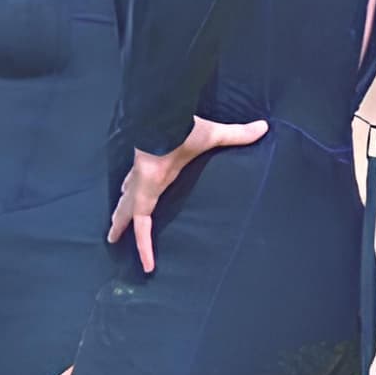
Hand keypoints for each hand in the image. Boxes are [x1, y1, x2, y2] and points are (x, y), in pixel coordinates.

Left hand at [109, 118, 269, 272]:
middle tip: (116, 219)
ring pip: (127, 210)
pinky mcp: (142, 198)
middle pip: (131, 195)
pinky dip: (140, 242)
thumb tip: (263, 127)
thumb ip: (237, 134)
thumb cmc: (185, 130)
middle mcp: (147, 179)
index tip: (139, 186)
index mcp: (162, 167)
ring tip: (112, 236)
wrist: (165, 126)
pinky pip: (139, 224)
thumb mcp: (215, 135)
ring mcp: (141, 189)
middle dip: (124, 206)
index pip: (148, 178)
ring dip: (120, 222)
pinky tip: (126, 248)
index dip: (141, 184)